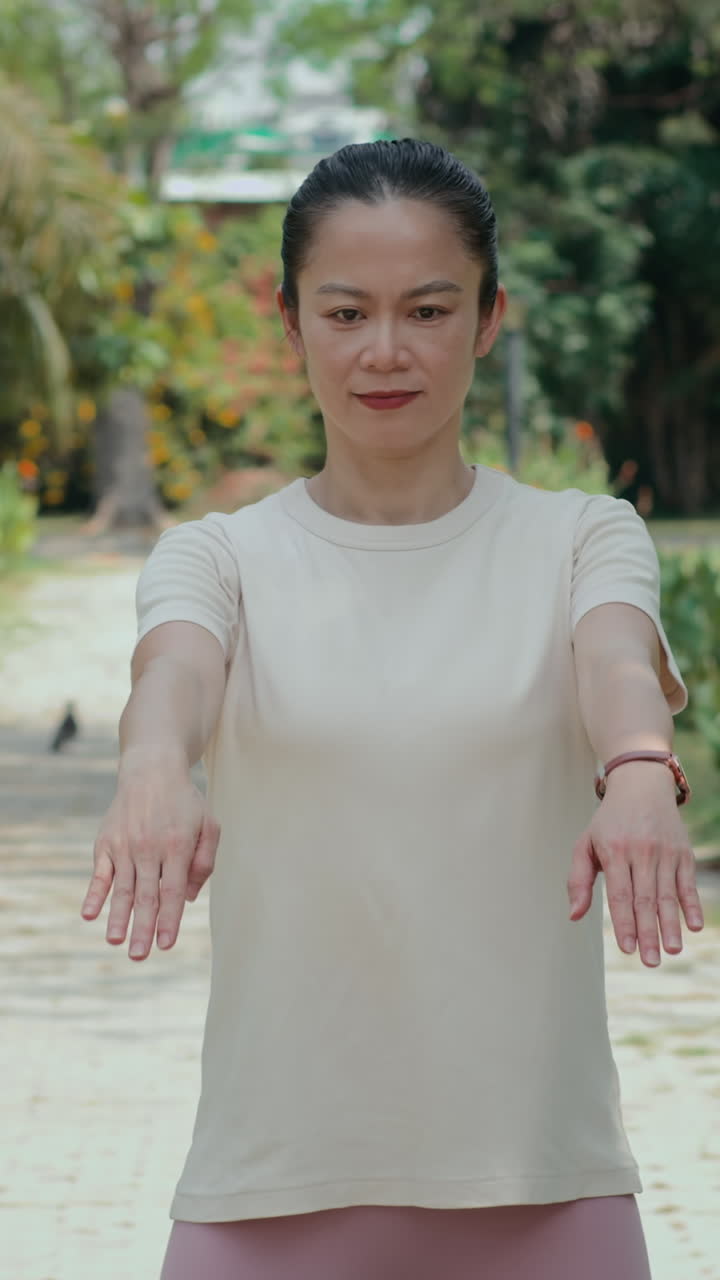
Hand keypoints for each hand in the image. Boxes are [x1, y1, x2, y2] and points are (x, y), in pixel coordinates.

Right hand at [80, 756, 220, 960]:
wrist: (151, 770)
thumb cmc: (185, 803)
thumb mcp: (208, 825)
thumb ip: (204, 861)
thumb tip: (186, 897)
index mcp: (177, 846)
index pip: (171, 891)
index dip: (168, 920)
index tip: (165, 944)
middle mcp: (149, 848)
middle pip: (145, 895)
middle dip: (142, 928)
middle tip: (139, 956)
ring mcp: (125, 845)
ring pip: (121, 888)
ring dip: (118, 917)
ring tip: (116, 942)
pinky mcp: (106, 843)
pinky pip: (99, 873)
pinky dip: (94, 894)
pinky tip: (89, 914)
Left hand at [567, 762, 704, 965]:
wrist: (641, 785)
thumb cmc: (608, 821)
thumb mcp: (585, 843)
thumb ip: (578, 880)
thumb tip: (574, 915)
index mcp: (614, 851)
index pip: (620, 894)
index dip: (624, 923)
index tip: (627, 948)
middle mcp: (641, 852)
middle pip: (646, 899)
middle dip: (648, 932)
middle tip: (651, 961)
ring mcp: (665, 852)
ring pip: (668, 894)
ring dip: (671, 925)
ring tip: (673, 950)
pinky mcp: (683, 853)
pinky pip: (688, 883)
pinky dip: (692, 905)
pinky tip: (693, 926)